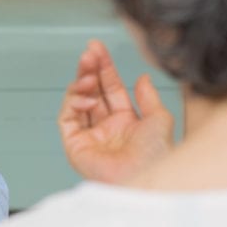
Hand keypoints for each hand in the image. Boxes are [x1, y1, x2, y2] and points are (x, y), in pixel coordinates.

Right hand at [57, 39, 173, 182]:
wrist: (143, 179)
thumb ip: (149, 97)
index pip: (111, 89)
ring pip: (77, 100)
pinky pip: (67, 117)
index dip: (105, 67)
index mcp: (126, 122)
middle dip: (89, 70)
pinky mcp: (74, 144)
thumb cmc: (155, 157)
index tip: (97, 48)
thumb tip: (142, 78)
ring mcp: (89, 135)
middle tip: (88, 53)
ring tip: (89, 75)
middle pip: (92, 91)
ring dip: (81, 84)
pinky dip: (74, 103)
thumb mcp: (159, 119)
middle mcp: (106, 127)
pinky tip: (87, 97)